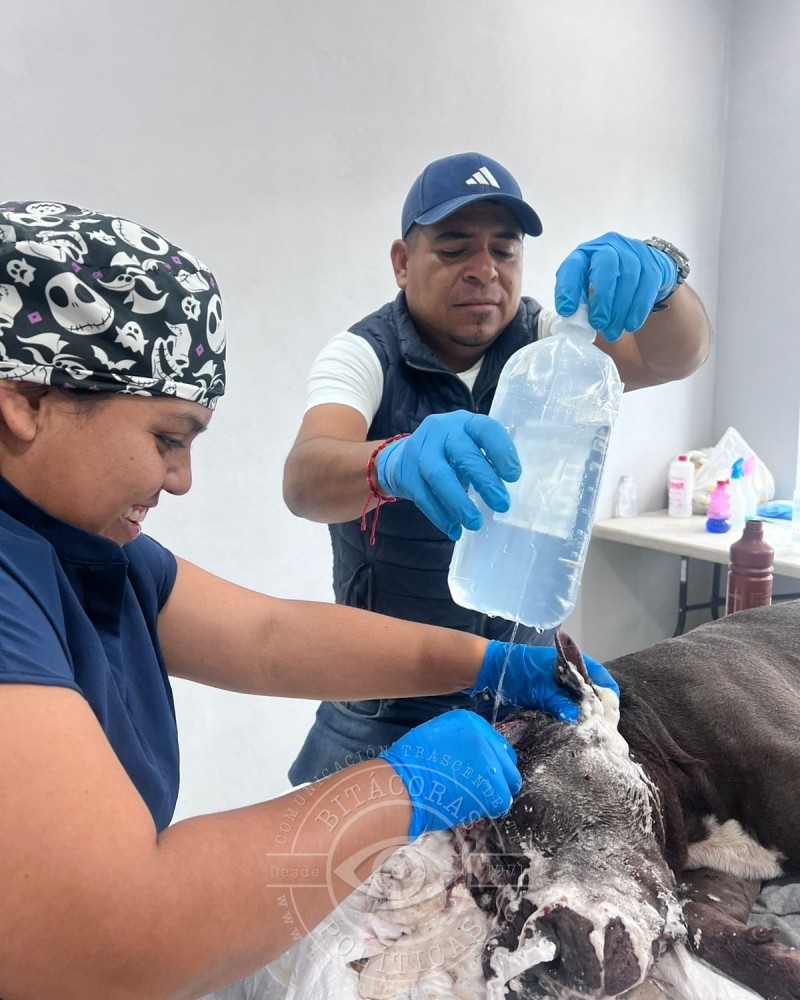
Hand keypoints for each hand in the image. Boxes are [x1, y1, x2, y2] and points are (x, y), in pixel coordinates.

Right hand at [375, 410, 520, 539]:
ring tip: (475, 523)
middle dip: (485, 481)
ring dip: (459, 503)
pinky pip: (423, 496)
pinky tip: (454, 530)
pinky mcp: (405, 472)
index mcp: (465, 423)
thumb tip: (505, 495)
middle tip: (502, 505)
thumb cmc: (449, 455)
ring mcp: (420, 450)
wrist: (403, 458)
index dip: (501, 451)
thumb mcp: (469, 449)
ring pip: (439, 476)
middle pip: (463, 454)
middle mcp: (441, 430)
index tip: (514, 476)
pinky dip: (440, 516)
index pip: (486, 429)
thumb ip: (487, 463)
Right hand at [379, 709, 520, 838]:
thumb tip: (466, 753)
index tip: (479, 770)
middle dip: (496, 774)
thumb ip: (456, 740)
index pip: (493, 740)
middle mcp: (485, 738)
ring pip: (508, 781)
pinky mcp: (494, 790)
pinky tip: (473, 807)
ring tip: (475, 798)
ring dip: (494, 790)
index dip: (488, 758)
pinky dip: (491, 807)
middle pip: (506, 759)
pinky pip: (502, 801)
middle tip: (480, 787)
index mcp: (469, 722)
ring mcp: (492, 764)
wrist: (405, 785)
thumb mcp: (434, 736)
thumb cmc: (410, 763)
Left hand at [469, 640, 619, 722]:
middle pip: (596, 692)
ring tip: (588, 730)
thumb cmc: (518, 671)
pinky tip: (573, 726)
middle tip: (599, 728)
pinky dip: (573, 715)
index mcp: (574, 662)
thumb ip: (559, 701)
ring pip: (584, 702)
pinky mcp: (554, 696)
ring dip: (586, 715)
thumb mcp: (540, 687)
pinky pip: (570, 706)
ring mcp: (564, 685)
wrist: (494, 670)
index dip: (608, 698)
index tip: (608, 716)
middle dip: (599, 709)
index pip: (603, 679)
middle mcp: (573, 673)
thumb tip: (578, 717)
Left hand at [555, 232, 678, 341]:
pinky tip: (630, 325)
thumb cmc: (607, 287)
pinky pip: (647, 286)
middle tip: (598, 324)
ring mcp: (633, 252)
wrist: (642, 275)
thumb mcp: (587, 291)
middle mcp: (609, 247)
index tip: (567, 311)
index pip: (573, 266)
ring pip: (629, 277)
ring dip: (620, 310)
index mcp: (585, 254)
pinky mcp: (653, 265)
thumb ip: (581, 303)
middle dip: (602, 298)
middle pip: (606, 265)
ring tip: (613, 332)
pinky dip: (637, 309)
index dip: (568, 288)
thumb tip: (576, 325)